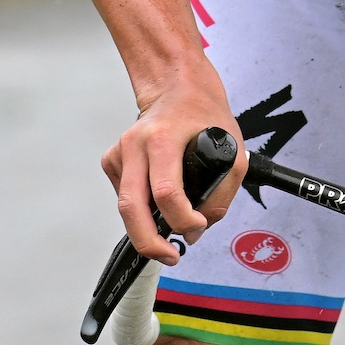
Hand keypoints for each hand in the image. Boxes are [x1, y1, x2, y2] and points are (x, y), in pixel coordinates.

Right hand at [102, 64, 247, 264]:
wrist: (178, 88)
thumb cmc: (204, 116)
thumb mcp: (233, 152)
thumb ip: (221, 195)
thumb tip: (197, 230)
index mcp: (164, 138)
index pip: (166, 192)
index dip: (182, 220)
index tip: (196, 227)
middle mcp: (136, 144)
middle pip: (132, 206)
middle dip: (149, 241)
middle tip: (168, 256)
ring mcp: (120, 152)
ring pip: (124, 205)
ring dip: (145, 228)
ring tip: (167, 235)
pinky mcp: (112, 159)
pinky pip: (124, 195)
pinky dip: (140, 207)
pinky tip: (156, 197)